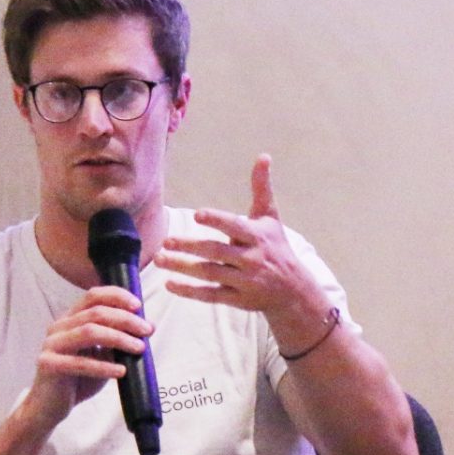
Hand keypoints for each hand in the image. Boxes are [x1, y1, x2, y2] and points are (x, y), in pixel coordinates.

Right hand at [23, 282, 151, 427]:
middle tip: (147, 330)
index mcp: (69, 319)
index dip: (117, 296)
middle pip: (95, 313)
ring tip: (139, 348)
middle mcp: (59, 327)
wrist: (49, 407)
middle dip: (125, 319)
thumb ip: (117, 340)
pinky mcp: (49, 365)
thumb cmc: (77, 380)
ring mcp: (51, 345)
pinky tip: (121, 371)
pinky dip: (104, 366)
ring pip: (89, 332)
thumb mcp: (101, 355)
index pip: (92, 296)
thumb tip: (148, 327)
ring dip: (118, 338)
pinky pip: (80, 363)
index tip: (139, 306)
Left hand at [160, 155, 330, 348]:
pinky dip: (190, 291)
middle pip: (216, 251)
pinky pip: (210, 295)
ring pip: (209, 273)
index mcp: (257, 236)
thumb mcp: (271, 218)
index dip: (217, 221)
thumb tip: (263, 156)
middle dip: (190, 247)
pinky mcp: (237, 299)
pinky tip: (170, 284)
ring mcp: (244, 281)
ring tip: (159, 259)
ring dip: (182, 267)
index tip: (197, 215)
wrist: (294, 290)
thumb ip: (261, 188)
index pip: (235, 227)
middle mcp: (251, 258)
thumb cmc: (277, 247)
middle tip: (166, 241)